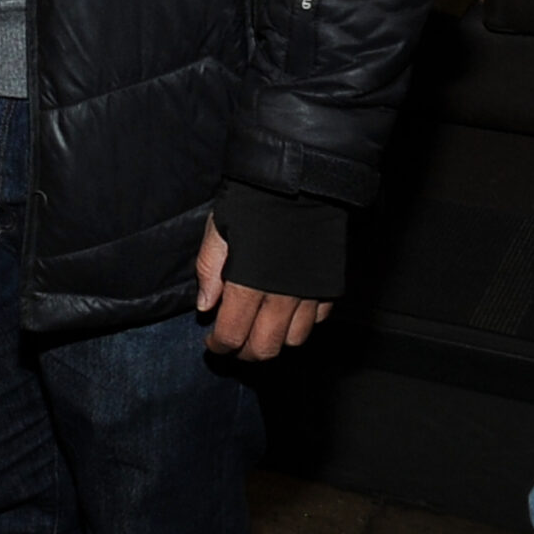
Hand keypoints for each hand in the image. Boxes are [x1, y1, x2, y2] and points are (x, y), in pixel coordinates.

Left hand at [194, 215, 333, 360]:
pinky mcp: (329, 287)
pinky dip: (302, 324)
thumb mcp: (219, 229)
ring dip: (275, 340)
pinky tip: (288, 311)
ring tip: (261, 328)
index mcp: (249, 285)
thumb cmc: (254, 201)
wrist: (300, 181)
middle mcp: (282, 297)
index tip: (213, 342)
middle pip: (265, 348)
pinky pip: (317, 320)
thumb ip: (210, 270)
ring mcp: (309, 295)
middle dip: (246, 352)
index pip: (233, 335)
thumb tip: (205, 306)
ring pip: (294, 340)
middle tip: (234, 343)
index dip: (220, 345)